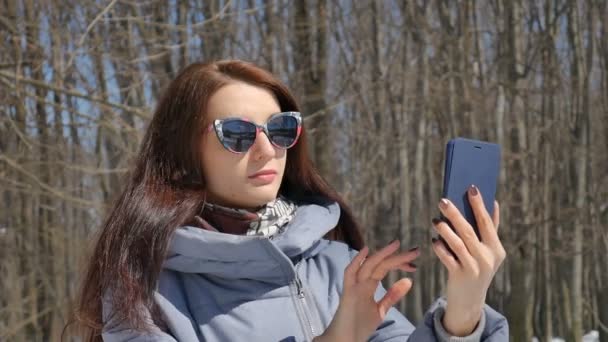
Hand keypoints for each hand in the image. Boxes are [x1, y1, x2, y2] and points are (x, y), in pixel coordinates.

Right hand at [315, 240, 419, 341]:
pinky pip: (350, 274)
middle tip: (415, 251)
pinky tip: (366, 251)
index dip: (399, 263)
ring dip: (381, 254)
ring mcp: (354, 286)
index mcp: (368, 285)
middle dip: (397, 257)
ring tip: (396, 245)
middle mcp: (361, 282)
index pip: (384, 268)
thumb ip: (392, 295)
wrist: (345, 340)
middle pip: (380, 264)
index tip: (414, 264)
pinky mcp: (348, 293)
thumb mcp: (381, 310)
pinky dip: (356, 262)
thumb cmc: (359, 326)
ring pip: (368, 265)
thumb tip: (408, 281)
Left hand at [431, 184, 505, 335]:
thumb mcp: (488, 252)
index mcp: (496, 249)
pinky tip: (434, 240)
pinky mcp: (459, 276)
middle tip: (443, 200)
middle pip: (470, 231)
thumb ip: (491, 229)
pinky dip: (440, 248)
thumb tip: (494, 202)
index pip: (487, 223)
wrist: (470, 301)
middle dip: (456, 214)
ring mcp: (474, 268)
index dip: (479, 205)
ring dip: (445, 230)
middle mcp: (487, 258)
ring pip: (457, 244)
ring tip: (435, 220)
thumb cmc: (477, 269)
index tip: (471, 188)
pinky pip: (447, 258)